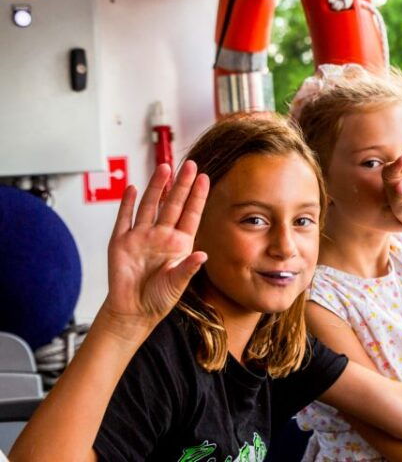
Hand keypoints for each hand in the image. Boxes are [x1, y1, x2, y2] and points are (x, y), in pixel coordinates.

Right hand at [101, 162, 209, 340]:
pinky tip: (132, 187)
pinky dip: (127, 203)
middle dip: (181, 184)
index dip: (197, 196)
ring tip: (165, 167)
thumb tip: (202, 255)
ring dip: (157, 187)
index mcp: (179, 244)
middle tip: (190, 165)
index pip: (191, 214)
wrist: (132, 311)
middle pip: (172, 204)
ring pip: (150, 205)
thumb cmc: (158, 299)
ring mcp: (141, 236)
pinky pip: (124, 218)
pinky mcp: (121, 242)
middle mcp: (162, 236)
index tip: (205, 178)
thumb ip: (188, 268)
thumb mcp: (177, 284)